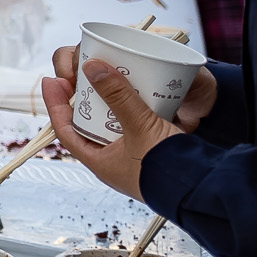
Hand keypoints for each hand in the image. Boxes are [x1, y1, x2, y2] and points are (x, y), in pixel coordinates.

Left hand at [39, 61, 182, 203]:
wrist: (205, 189)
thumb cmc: (168, 167)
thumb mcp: (140, 126)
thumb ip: (119, 96)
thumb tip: (92, 66)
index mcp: (100, 162)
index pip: (65, 129)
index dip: (56, 105)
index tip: (51, 81)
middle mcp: (113, 162)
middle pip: (88, 126)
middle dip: (84, 102)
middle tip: (84, 78)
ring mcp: (132, 159)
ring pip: (112, 126)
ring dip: (109, 105)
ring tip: (108, 82)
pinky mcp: (152, 152)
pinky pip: (133, 127)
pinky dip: (131, 111)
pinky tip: (137, 96)